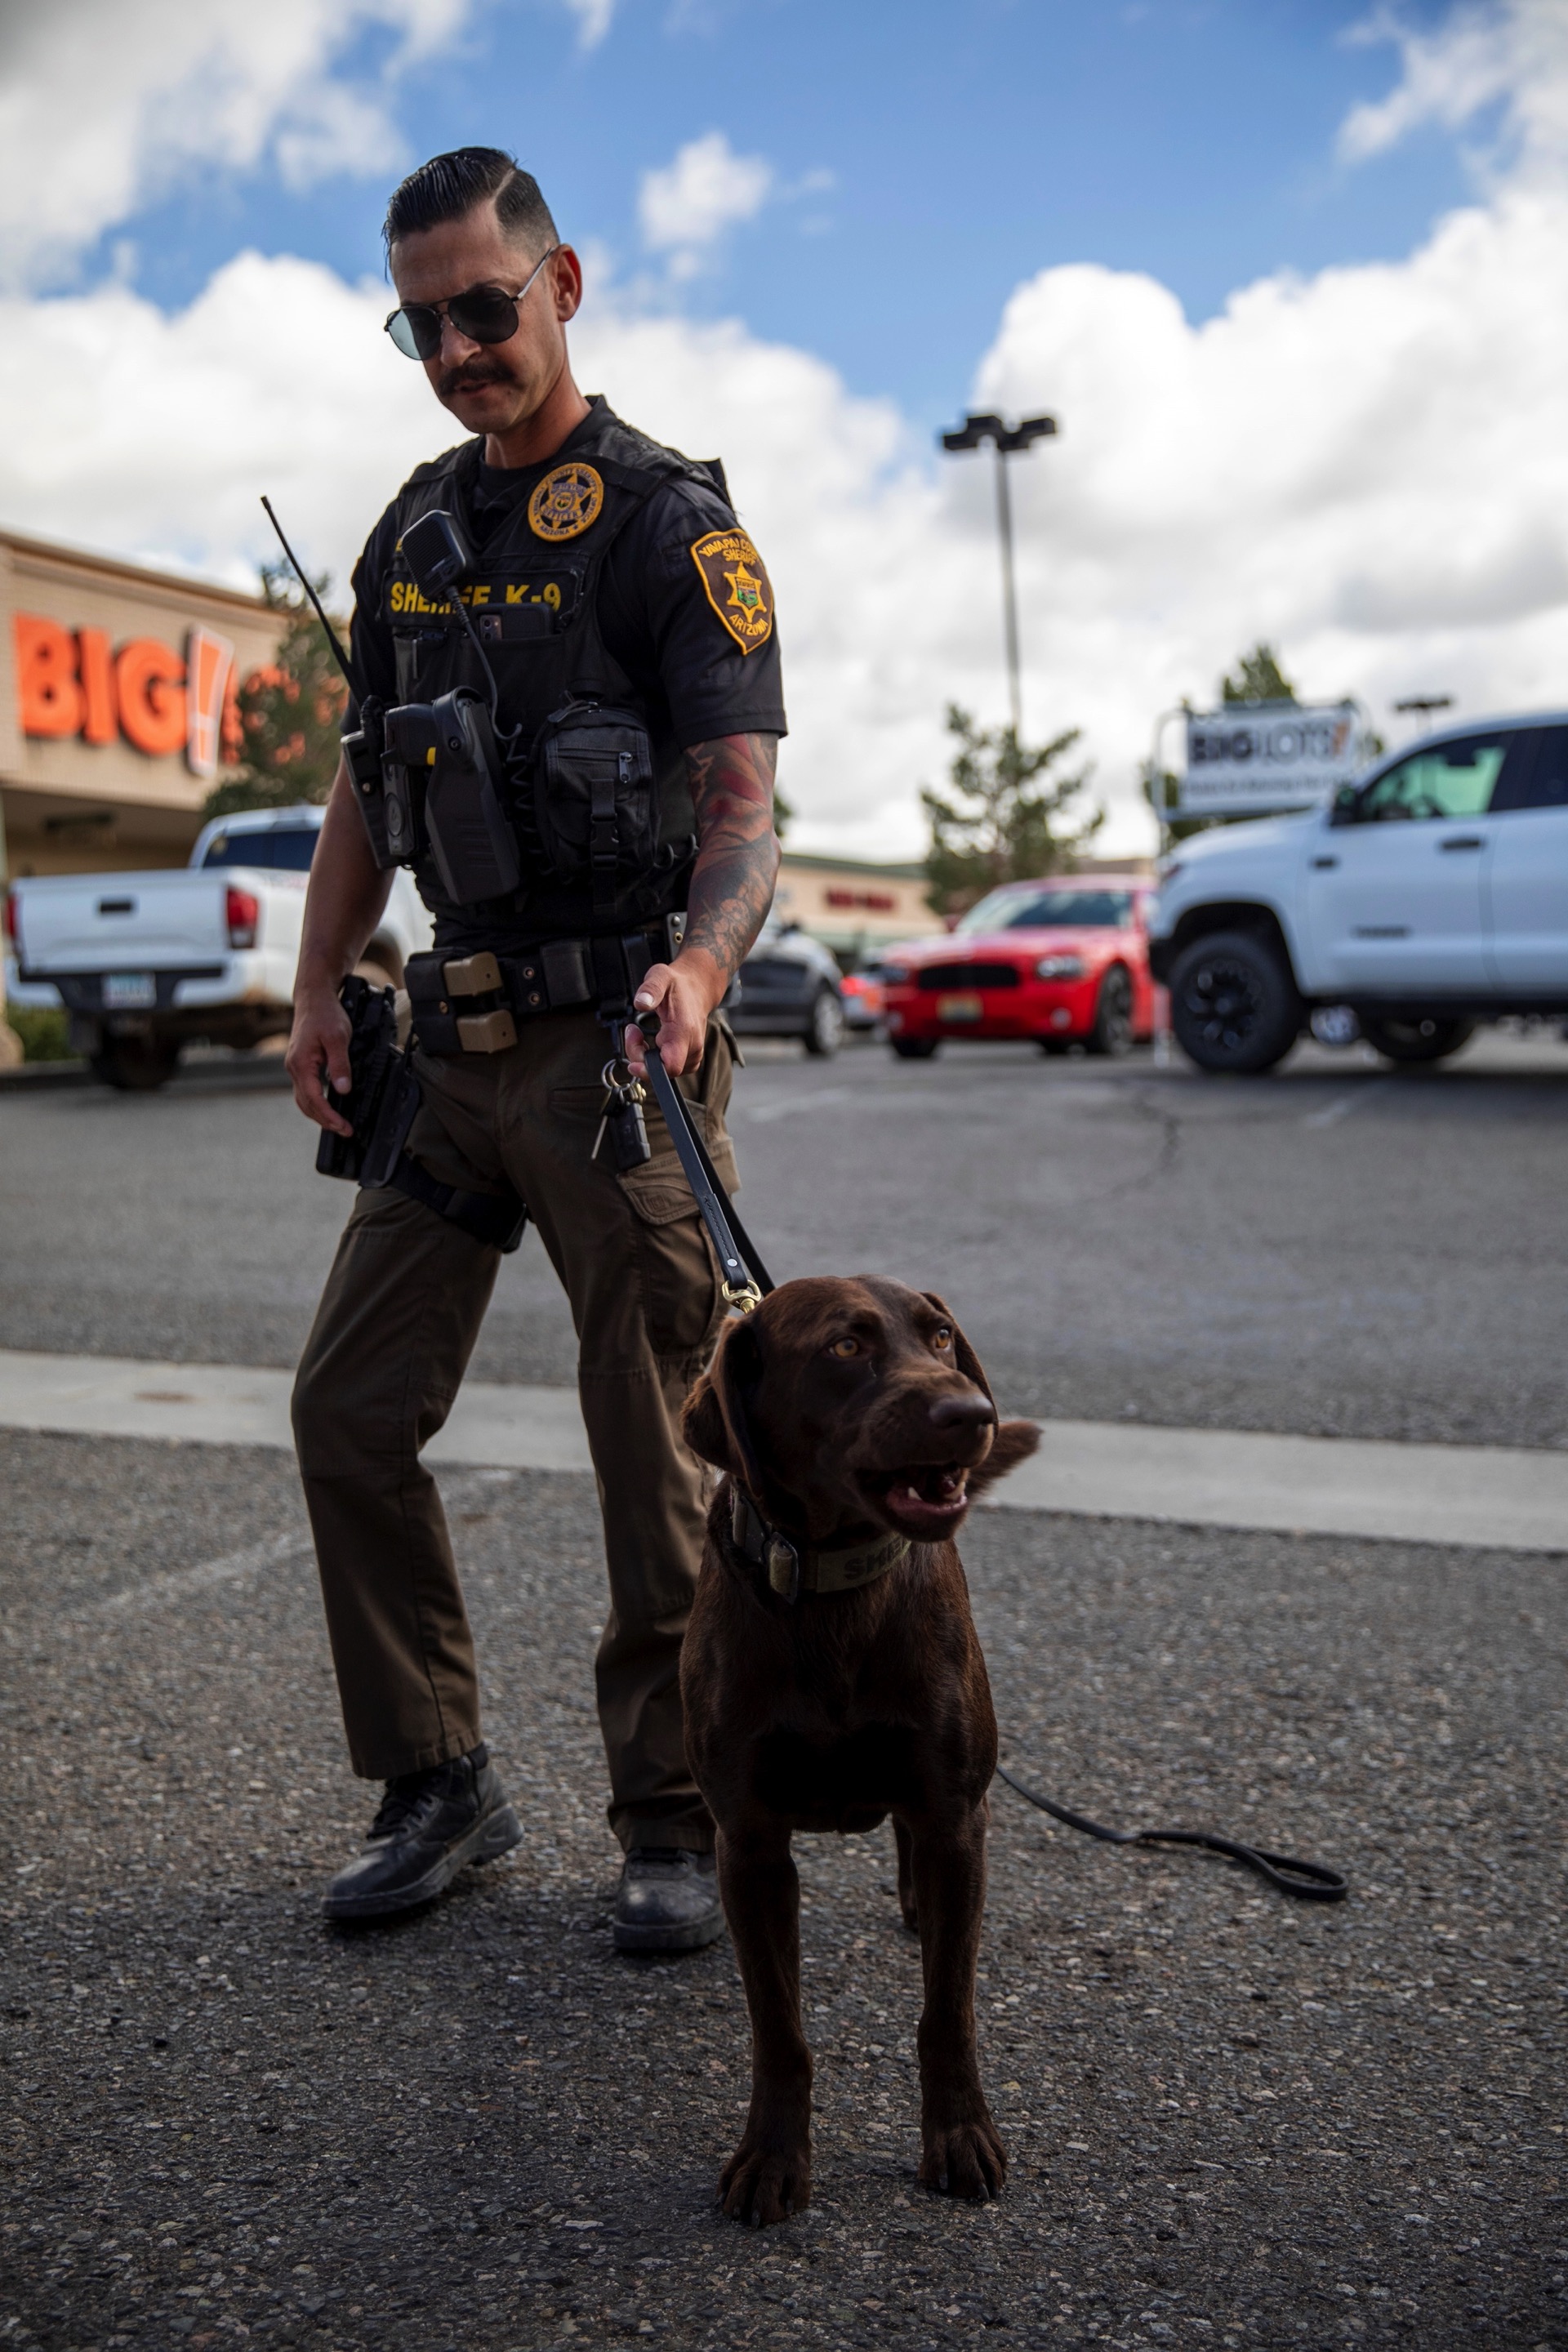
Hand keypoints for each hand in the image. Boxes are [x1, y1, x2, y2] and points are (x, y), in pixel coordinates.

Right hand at [286, 981, 353, 1136]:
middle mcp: (294, 1068)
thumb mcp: (337, 1038)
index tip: (343, 1127)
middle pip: (306, 1104)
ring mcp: (296, 1067)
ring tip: (337, 1124)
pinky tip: (328, 1107)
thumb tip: (342, 1090)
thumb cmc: (325, 1014)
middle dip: (325, 1121)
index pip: (314, 1099)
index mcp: (301, 1064)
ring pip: (304, 1099)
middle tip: (345, 1131)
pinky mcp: (301, 1064)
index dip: (329, 1116)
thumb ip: (340, 1065)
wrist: (314, 997)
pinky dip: (316, 1103)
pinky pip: (306, 1090)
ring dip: (319, 1114)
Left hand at [624, 949, 723, 1077]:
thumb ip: (651, 989)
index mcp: (684, 1030)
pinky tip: (652, 1043)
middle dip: (640, 1056)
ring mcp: (693, 1054)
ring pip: (664, 1071)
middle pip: (662, 1070)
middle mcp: (693, 1046)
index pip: (671, 1066)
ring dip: (645, 1057)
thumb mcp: (660, 977)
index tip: (633, 1062)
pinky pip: (669, 1068)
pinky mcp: (690, 1058)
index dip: (649, 1070)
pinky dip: (656, 1059)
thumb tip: (641, 1002)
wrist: (697, 988)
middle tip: (633, 1032)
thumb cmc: (678, 985)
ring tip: (641, 1034)